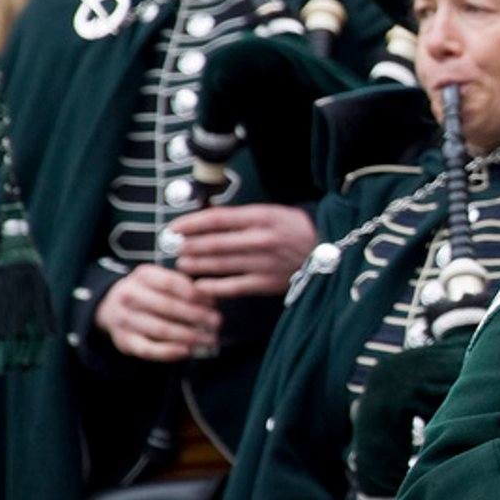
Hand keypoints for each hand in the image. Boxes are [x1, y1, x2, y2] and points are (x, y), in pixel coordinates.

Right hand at [92, 263, 220, 361]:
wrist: (112, 307)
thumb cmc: (149, 293)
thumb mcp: (161, 280)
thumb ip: (183, 286)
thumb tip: (211, 301)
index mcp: (142, 276)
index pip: (171, 283)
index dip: (194, 294)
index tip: (213, 302)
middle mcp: (129, 295)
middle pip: (168, 307)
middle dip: (197, 316)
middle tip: (217, 322)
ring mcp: (125, 319)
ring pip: (161, 329)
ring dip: (189, 336)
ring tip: (210, 339)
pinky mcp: (124, 341)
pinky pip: (148, 349)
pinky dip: (169, 352)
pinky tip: (187, 351)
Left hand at [168, 204, 316, 297]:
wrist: (326, 247)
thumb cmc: (293, 228)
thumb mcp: (270, 213)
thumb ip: (240, 218)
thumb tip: (205, 223)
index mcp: (261, 217)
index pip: (217, 219)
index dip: (191, 224)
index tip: (174, 228)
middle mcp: (261, 239)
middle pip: (214, 243)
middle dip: (189, 246)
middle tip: (174, 248)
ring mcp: (264, 262)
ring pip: (220, 264)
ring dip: (196, 265)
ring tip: (183, 264)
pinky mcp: (267, 282)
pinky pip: (233, 286)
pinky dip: (214, 287)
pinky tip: (200, 285)